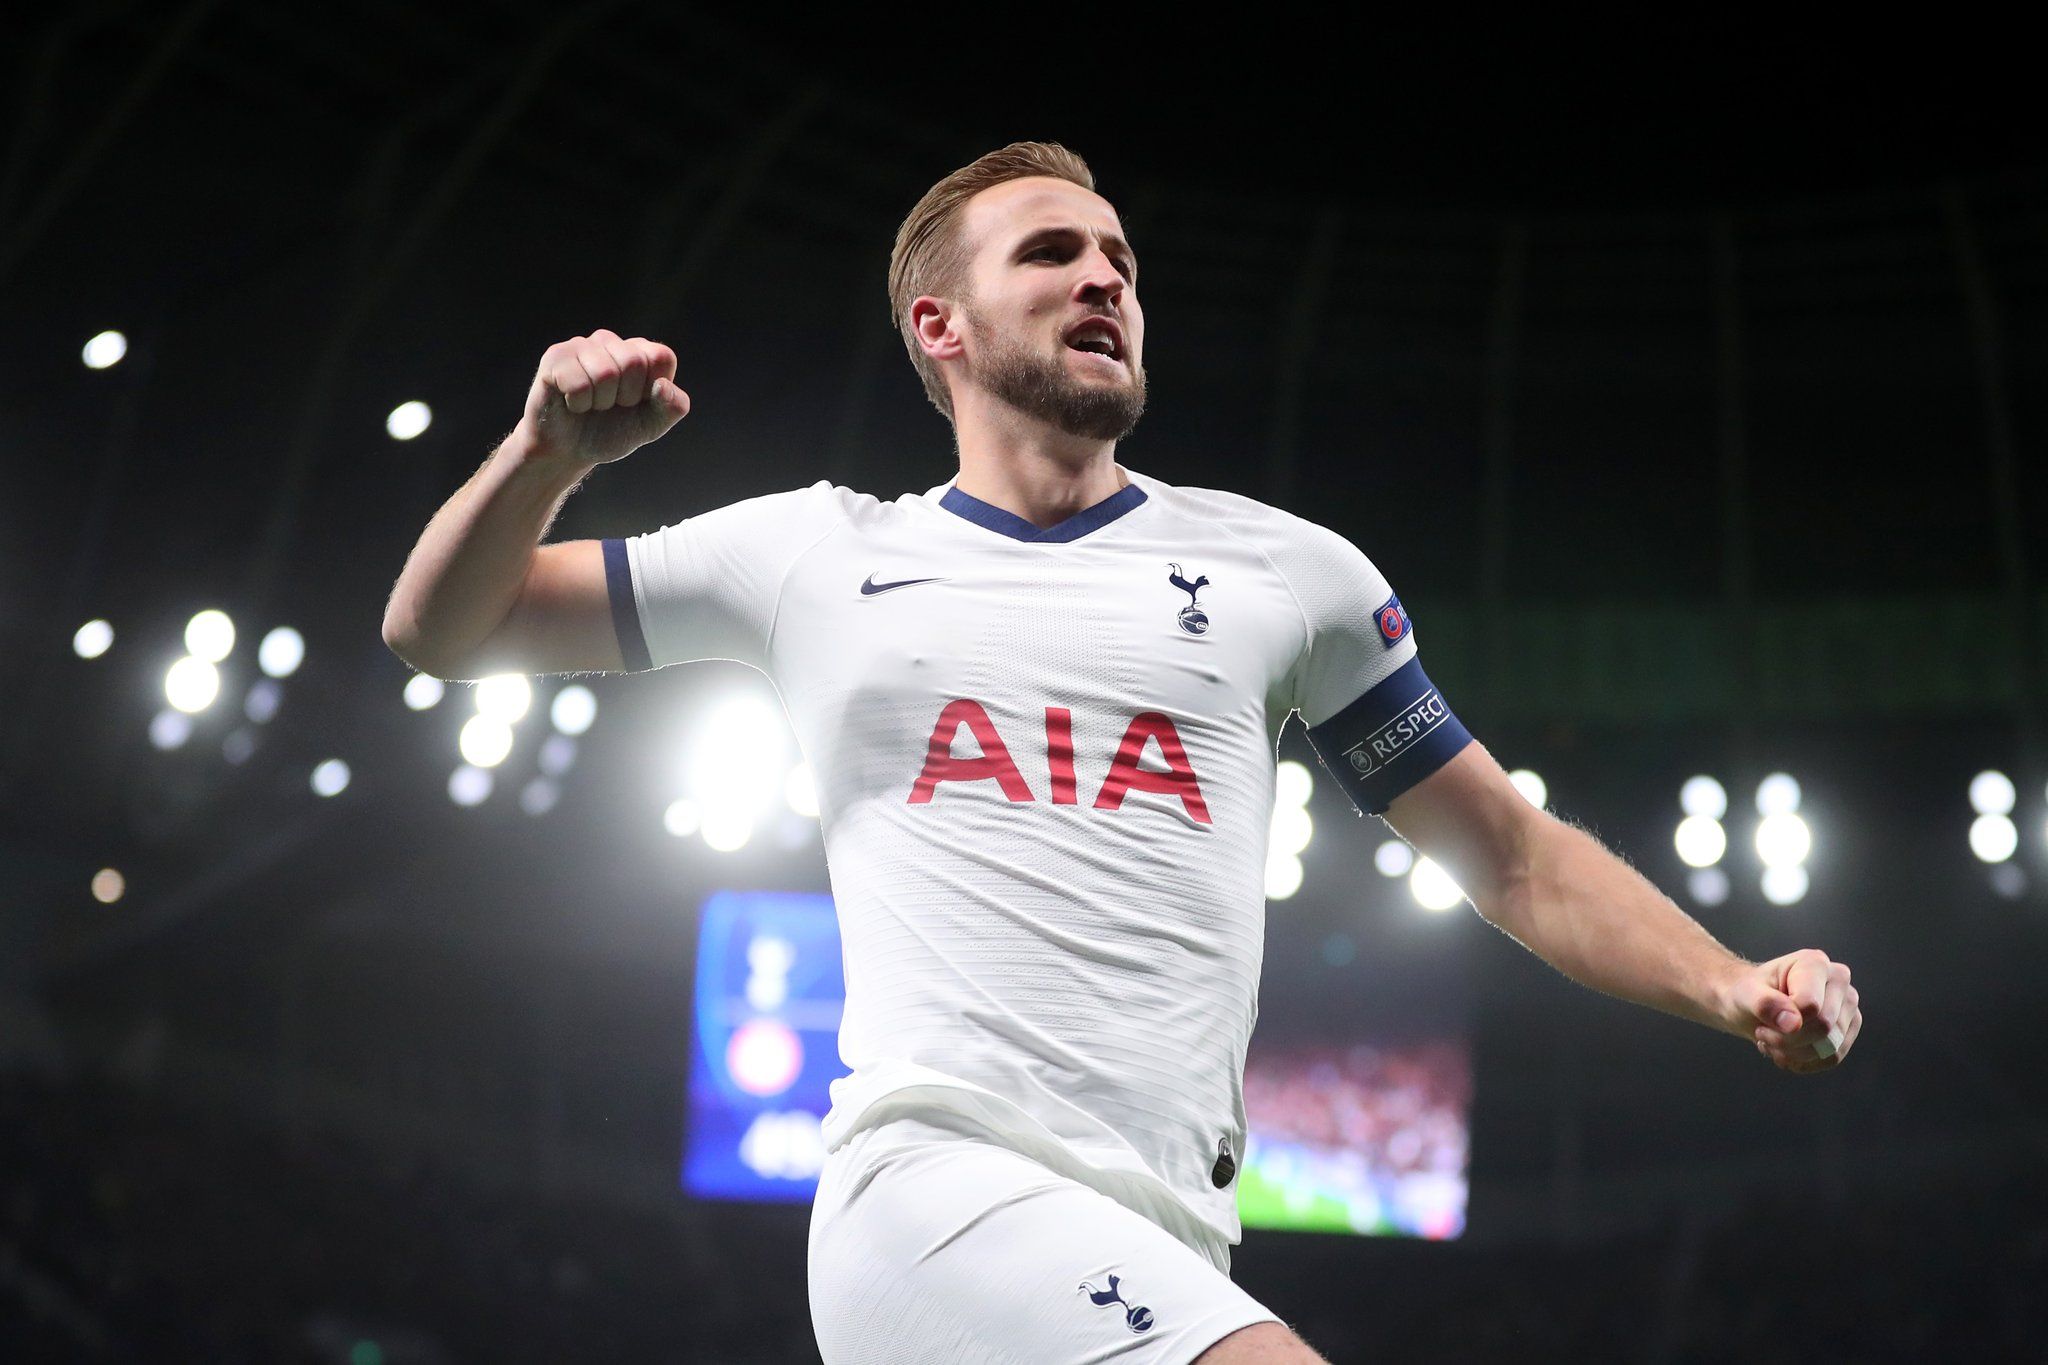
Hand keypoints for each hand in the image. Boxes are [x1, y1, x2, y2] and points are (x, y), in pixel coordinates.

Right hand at [516, 329, 690, 466]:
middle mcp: (610, 342)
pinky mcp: (555, 356)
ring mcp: (581, 346)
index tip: (636, 403)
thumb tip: (663, 385)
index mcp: (639, 352)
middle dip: (625, 397)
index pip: (661, 357)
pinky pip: (578, 382)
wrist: (569, 451)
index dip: (650, 389)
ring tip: (590, 405)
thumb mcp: (652, 425)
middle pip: (633, 361)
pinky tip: (571, 403)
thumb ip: (673, 406)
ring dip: (599, 402)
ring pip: (605, 373)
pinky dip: (577, 404)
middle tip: (609, 406)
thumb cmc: (611, 432)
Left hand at [1726, 948, 1859, 1073]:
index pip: (1811, 1006)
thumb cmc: (1749, 994)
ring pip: (1830, 1047)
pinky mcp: (1847, 1030)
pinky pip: (1832, 1058)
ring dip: (1793, 1054)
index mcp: (1815, 963)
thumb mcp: (1745, 994)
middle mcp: (1839, 981)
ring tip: (1773, 1041)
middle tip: (1763, 1032)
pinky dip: (1804, 1062)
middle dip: (1786, 1040)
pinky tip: (1786, 1051)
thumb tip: (1793, 1023)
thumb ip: (1765, 1003)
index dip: (1784, 1021)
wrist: (1750, 1006)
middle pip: (1823, 1028)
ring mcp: (1848, 1006)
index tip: (1763, 1017)